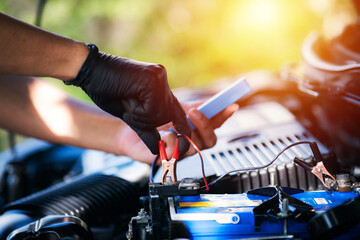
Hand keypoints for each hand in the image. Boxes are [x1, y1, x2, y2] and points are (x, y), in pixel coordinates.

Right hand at [65, 44, 190, 154]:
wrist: (89, 71)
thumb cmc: (107, 92)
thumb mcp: (130, 115)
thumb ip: (146, 129)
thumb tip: (157, 150)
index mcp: (159, 88)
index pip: (176, 111)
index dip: (183, 128)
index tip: (185, 145)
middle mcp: (162, 80)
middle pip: (169, 115)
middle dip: (147, 120)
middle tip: (129, 107)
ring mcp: (159, 77)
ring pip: (162, 114)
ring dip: (141, 116)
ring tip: (127, 100)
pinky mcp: (154, 78)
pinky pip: (154, 108)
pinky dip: (138, 111)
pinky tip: (127, 98)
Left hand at [117, 101, 237, 162]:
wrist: (128, 130)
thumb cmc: (152, 120)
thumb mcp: (173, 109)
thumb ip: (191, 107)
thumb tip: (209, 102)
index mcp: (196, 129)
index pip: (216, 124)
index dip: (225, 116)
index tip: (231, 106)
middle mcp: (191, 142)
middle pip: (210, 140)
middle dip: (205, 126)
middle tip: (194, 112)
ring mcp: (181, 152)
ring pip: (194, 147)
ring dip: (185, 133)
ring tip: (173, 123)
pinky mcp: (168, 159)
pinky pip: (176, 153)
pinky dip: (170, 141)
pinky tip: (162, 136)